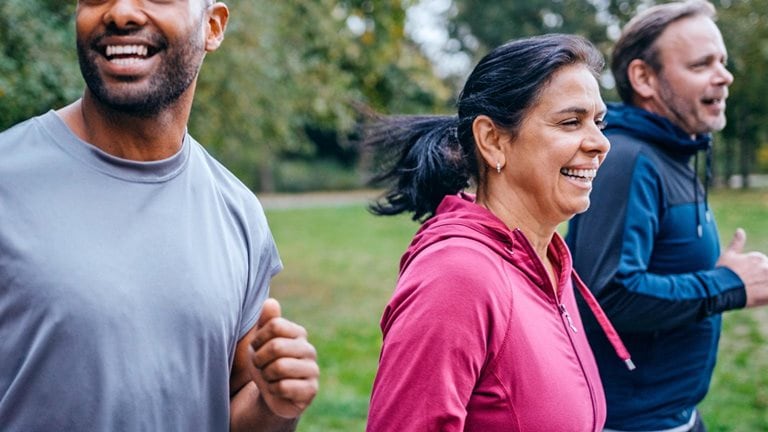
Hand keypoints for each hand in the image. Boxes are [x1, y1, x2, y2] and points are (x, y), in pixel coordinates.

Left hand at [250, 298, 318, 418]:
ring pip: (280, 367)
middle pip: (276, 346)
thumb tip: (271, 302)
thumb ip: (266, 321)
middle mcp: (309, 349)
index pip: (275, 325)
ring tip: (270, 378)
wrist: (271, 394)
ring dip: (266, 376)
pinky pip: (284, 387)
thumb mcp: (260, 341)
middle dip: (260, 360)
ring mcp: (313, 370)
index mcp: (299, 334)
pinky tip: (277, 391)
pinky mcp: (311, 390)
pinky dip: (273, 390)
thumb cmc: (265, 363)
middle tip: (261, 367)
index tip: (257, 349)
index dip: (258, 339)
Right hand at [716, 228, 767, 306]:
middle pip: (765, 274)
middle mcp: (766, 266)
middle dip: (760, 279)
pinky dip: (766, 296)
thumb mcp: (728, 255)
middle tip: (748, 287)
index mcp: (758, 258)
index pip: (761, 266)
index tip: (744, 279)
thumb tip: (740, 230)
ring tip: (752, 291)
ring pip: (766, 282)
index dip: (753, 274)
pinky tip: (760, 297)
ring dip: (762, 285)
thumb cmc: (723, 271)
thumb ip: (736, 243)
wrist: (721, 288)